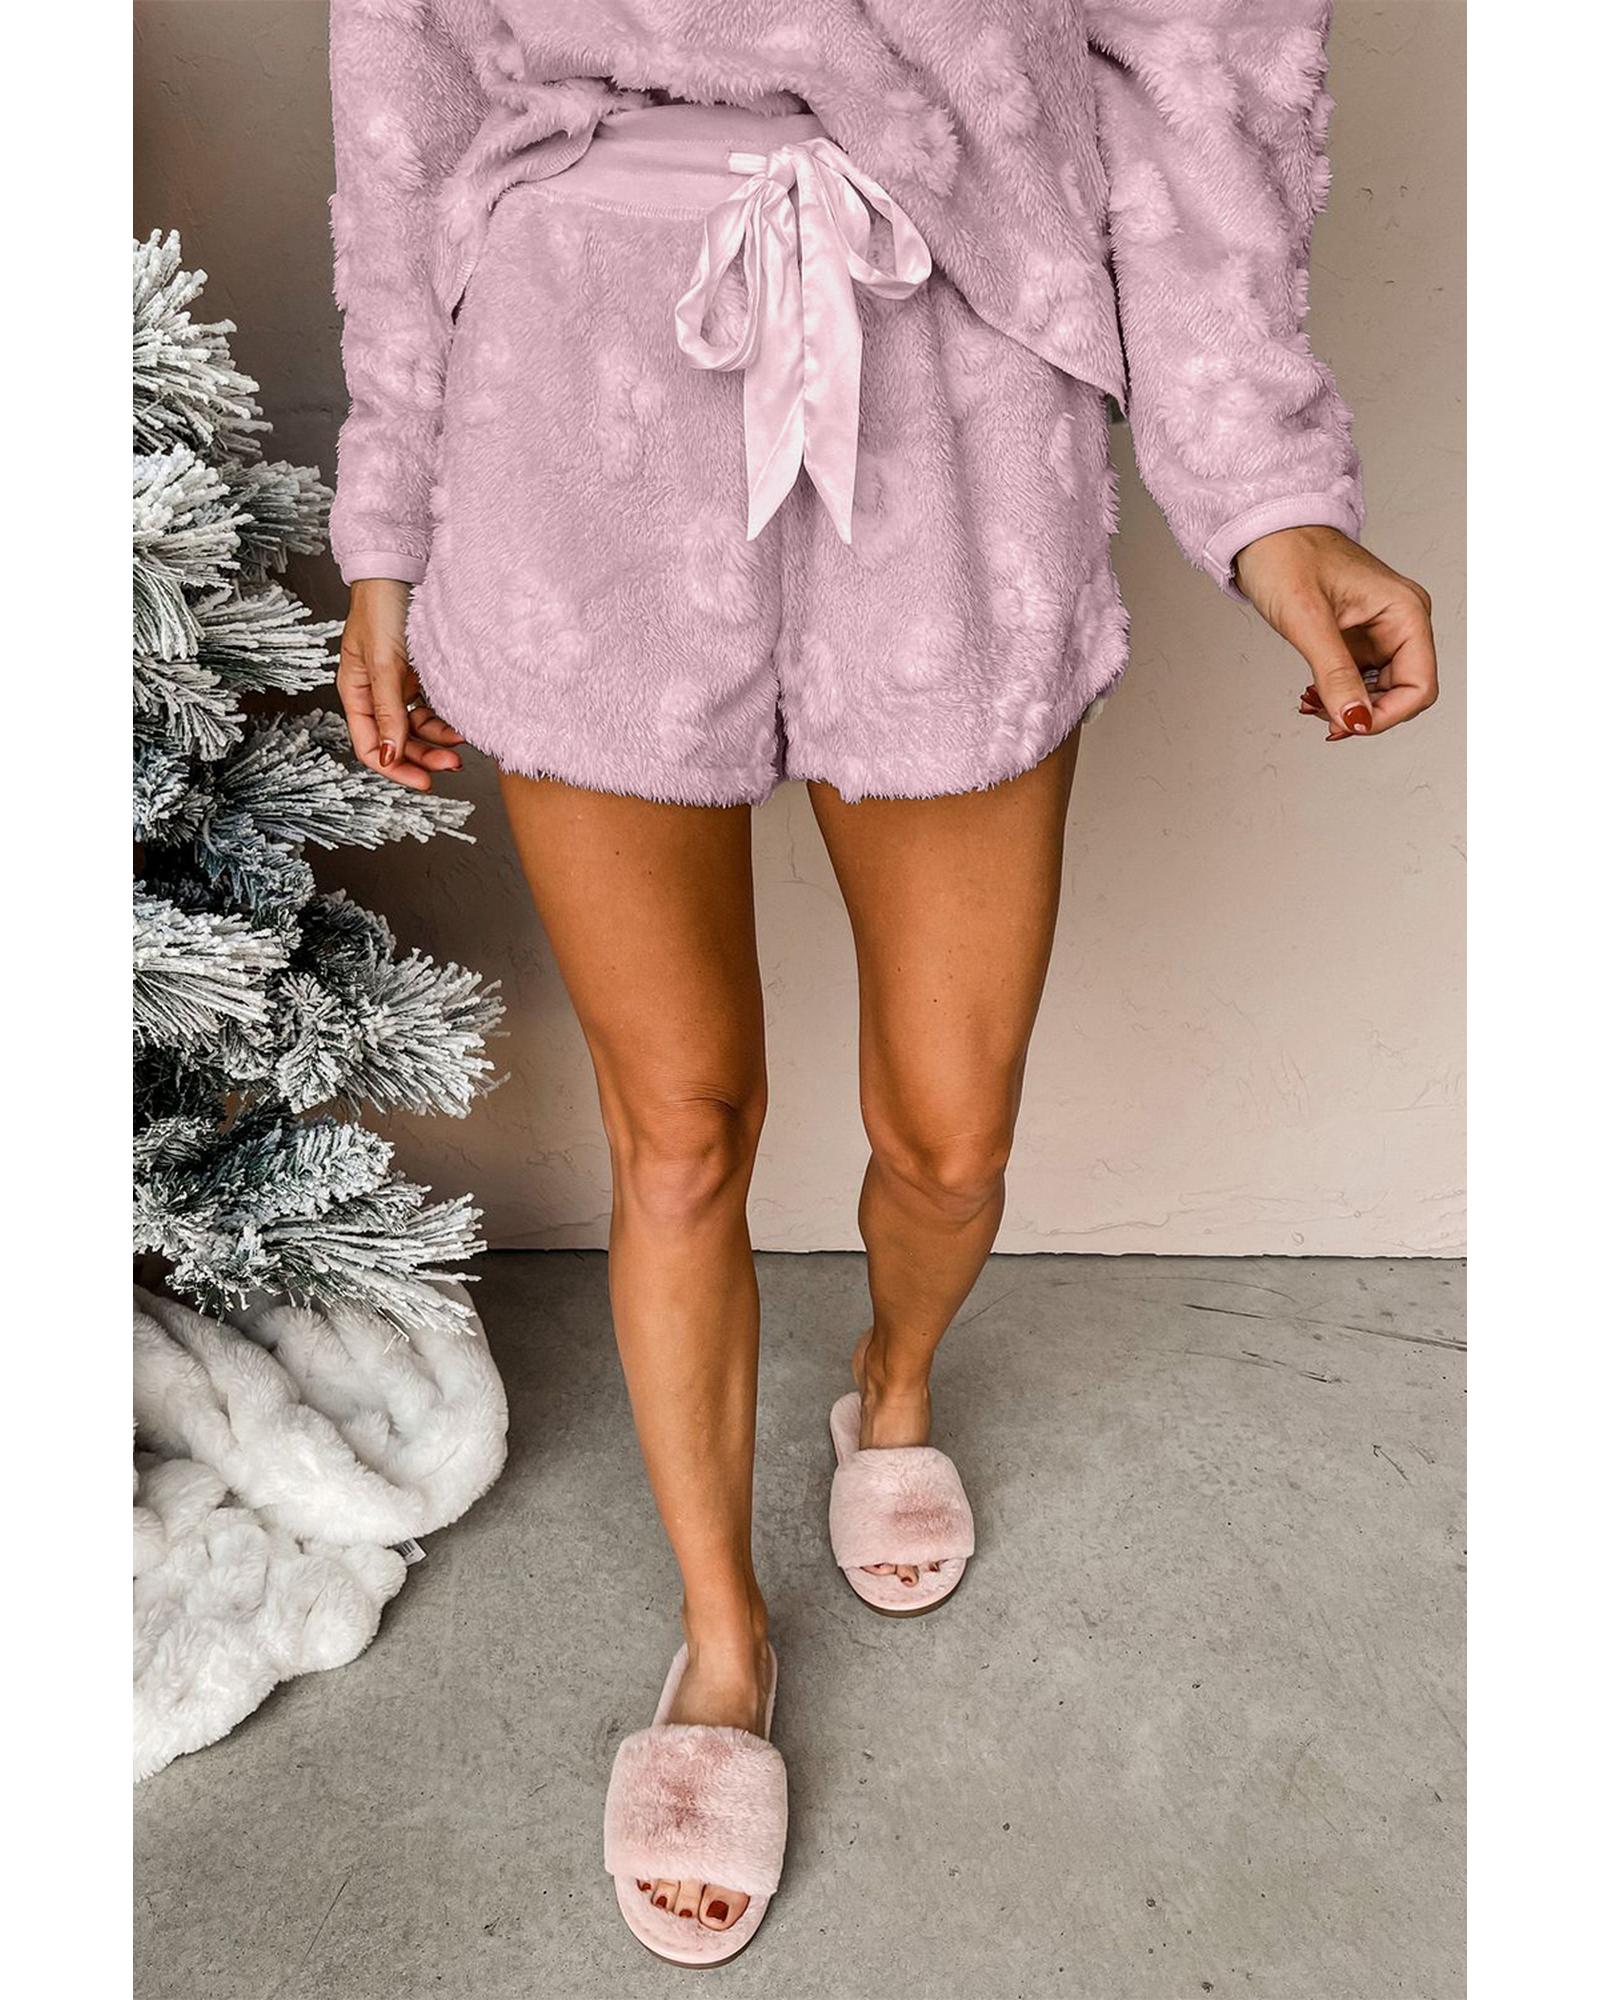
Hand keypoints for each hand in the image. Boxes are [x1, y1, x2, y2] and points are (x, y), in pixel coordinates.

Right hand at [336, 578, 465, 790]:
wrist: (404, 569)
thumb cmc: (382, 609)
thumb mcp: (384, 664)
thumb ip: (387, 711)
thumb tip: (390, 757)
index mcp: (356, 692)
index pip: (371, 745)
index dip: (396, 768)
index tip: (426, 781)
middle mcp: (376, 693)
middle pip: (398, 741)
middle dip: (424, 756)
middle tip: (454, 764)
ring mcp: (400, 685)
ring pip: (419, 727)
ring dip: (439, 739)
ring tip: (463, 741)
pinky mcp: (421, 675)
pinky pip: (433, 707)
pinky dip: (446, 718)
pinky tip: (461, 721)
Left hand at [1234, 525, 1437, 741]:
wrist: (1262, 530)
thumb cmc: (1286, 556)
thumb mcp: (1308, 621)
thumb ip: (1335, 675)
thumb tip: (1355, 720)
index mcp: (1406, 611)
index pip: (1419, 686)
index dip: (1386, 716)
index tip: (1346, 725)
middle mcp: (1402, 621)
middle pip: (1403, 693)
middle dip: (1364, 713)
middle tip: (1321, 716)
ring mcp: (1381, 630)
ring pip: (1380, 691)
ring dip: (1348, 706)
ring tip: (1310, 700)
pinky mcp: (1358, 636)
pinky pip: (1360, 679)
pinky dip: (1338, 693)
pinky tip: (1312, 692)